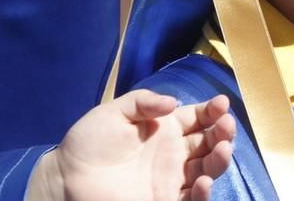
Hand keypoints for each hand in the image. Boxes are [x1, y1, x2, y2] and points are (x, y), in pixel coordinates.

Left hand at [28, 90, 234, 200]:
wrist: (67, 180)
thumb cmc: (90, 142)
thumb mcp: (114, 112)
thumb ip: (143, 101)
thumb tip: (173, 102)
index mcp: (166, 128)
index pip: (199, 117)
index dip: (213, 110)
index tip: (222, 105)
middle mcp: (174, 153)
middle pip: (209, 142)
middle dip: (223, 132)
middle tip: (226, 126)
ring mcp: (172, 179)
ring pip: (208, 169)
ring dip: (220, 159)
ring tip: (222, 149)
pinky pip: (192, 199)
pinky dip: (203, 192)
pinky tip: (204, 181)